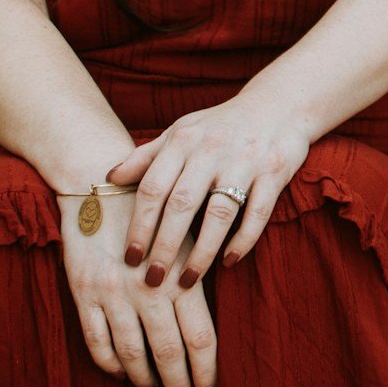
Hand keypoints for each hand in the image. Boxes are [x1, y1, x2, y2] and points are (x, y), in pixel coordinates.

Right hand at [58, 190, 218, 386]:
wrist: (99, 181)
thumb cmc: (156, 211)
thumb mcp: (186, 237)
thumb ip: (198, 277)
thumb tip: (213, 328)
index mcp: (181, 276)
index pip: (201, 339)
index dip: (207, 372)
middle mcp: (148, 289)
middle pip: (168, 353)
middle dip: (180, 386)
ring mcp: (113, 293)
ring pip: (131, 353)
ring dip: (145, 380)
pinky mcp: (84, 293)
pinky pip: (97, 342)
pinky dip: (110, 364)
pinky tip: (122, 373)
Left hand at [109, 100, 310, 288]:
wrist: (278, 105)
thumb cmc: (220, 126)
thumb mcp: (181, 132)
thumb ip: (147, 156)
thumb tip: (109, 178)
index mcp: (183, 140)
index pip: (153, 187)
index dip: (139, 225)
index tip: (128, 257)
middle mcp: (211, 149)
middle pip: (181, 204)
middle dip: (164, 246)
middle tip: (152, 280)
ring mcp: (244, 161)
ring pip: (219, 213)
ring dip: (202, 251)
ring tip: (188, 281)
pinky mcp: (274, 172)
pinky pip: (257, 213)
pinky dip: (243, 240)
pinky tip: (229, 261)